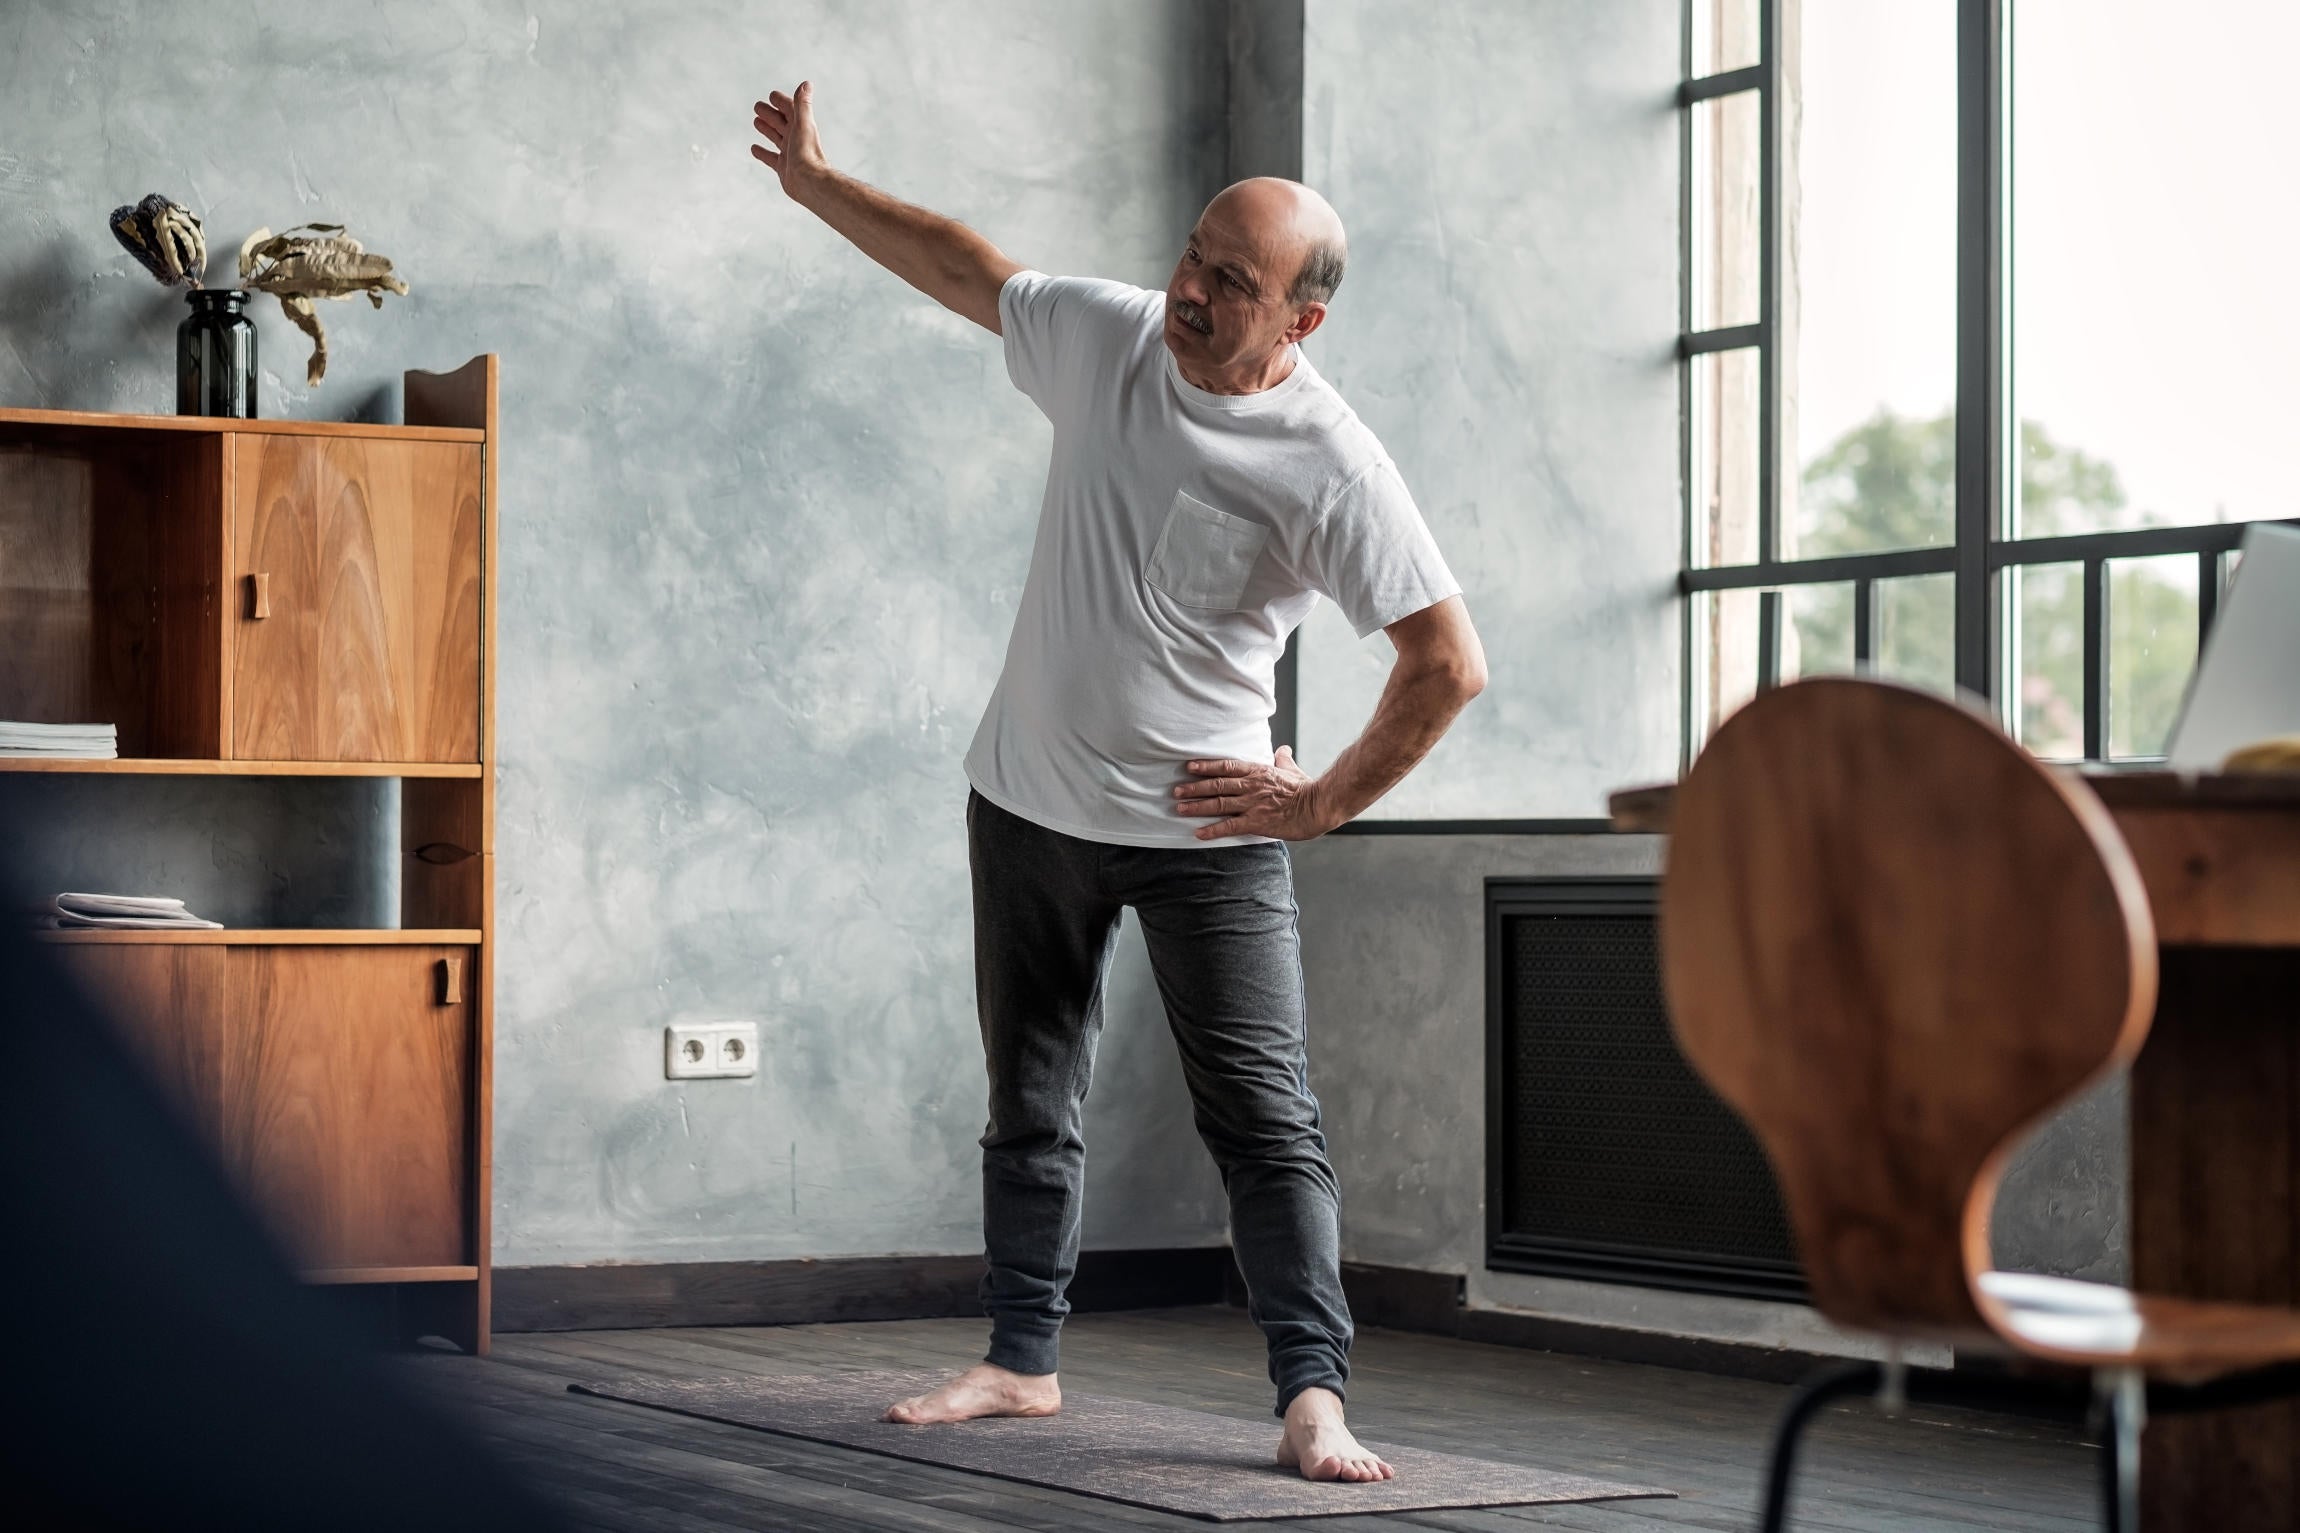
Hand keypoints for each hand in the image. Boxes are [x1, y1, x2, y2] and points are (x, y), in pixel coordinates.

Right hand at [752, 82, 829, 199]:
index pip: (790, 109)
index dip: (781, 101)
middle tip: (758, 107)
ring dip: (766, 129)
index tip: (772, 96)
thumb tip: (806, 83)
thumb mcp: (803, 124)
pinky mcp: (783, 168)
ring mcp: (789, 153)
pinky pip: (770, 158)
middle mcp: (795, 139)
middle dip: (770, 114)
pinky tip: (754, 148)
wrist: (809, 183)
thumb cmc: (807, 153)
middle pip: (780, 122)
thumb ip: (802, 104)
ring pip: (775, 137)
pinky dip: (762, 153)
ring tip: (756, 121)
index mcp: (800, 126)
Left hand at [1173, 747, 1335, 841]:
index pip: (1226, 766)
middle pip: (1216, 785)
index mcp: (1258, 771)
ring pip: (1218, 804)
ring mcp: (1252, 804)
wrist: (1317, 805)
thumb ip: (1283, 759)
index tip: (1189, 767)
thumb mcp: (1292, 769)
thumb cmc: (1306, 787)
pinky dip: (1212, 830)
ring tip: (1179, 809)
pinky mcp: (1256, 823)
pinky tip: (1198, 833)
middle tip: (1176, 791)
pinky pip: (1229, 826)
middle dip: (1194, 788)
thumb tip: (1282, 749)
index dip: (1206, 766)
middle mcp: (1250, 786)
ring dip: (1197, 807)